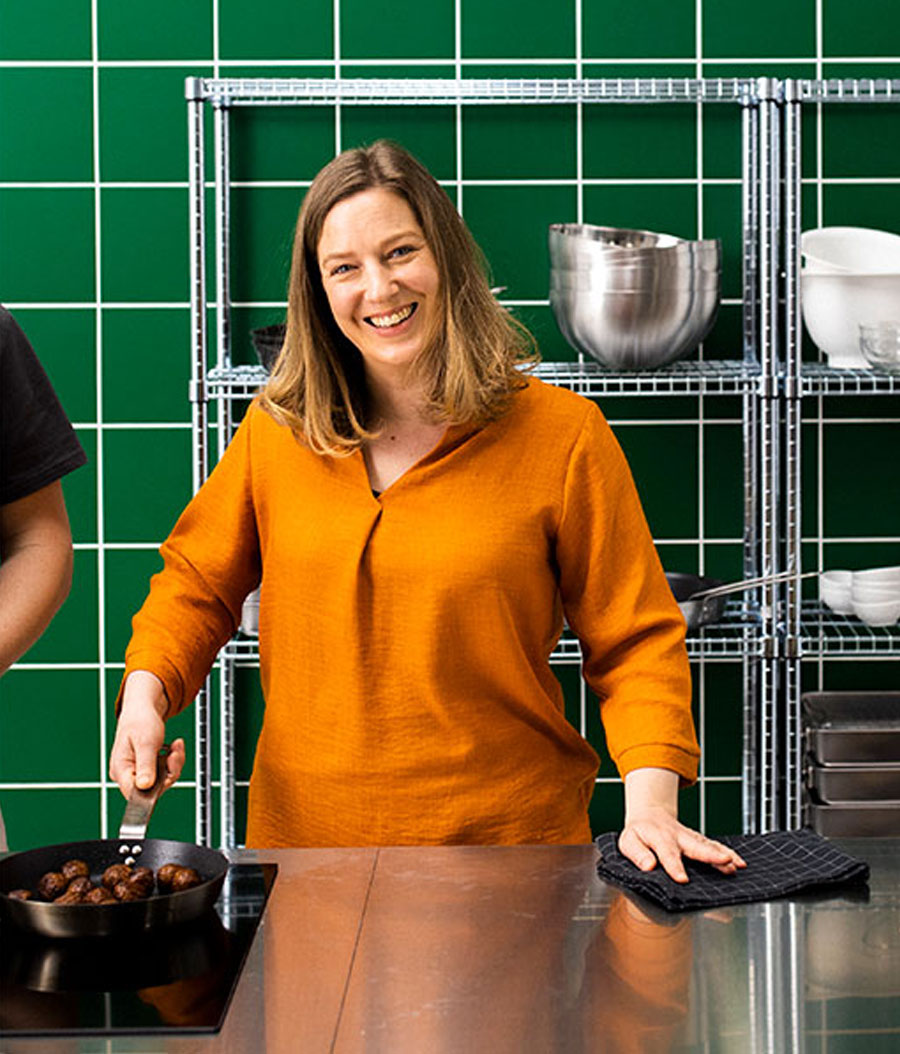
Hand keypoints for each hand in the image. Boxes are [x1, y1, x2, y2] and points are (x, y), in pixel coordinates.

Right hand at [110, 670, 184, 797]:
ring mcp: (136, 773)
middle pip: (152, 789)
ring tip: (175, 746)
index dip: (154, 790)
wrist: (142, 711)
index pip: (135, 794)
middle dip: (169, 771)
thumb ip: (145, 764)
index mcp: (120, 770)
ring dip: (173, 764)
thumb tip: (144, 786)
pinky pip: (164, 774)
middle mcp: (125, 775)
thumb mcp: (146, 742)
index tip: (168, 775)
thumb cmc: (140, 722)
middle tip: (175, 753)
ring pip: (162, 782)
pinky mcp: (146, 771)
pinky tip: (174, 748)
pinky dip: (172, 762)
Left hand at [620, 767, 745, 882]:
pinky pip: (713, 846)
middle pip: (695, 846)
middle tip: (725, 862)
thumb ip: (637, 854)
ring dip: (723, 854)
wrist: (650, 814)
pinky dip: (728, 853)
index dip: (674, 866)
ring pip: (708, 845)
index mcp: (659, 838)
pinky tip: (739, 862)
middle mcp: (678, 837)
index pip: (667, 854)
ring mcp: (690, 837)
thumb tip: (648, 866)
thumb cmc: (639, 833)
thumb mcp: (628, 841)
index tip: (682, 879)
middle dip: (710, 854)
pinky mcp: (698, 840)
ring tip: (737, 865)